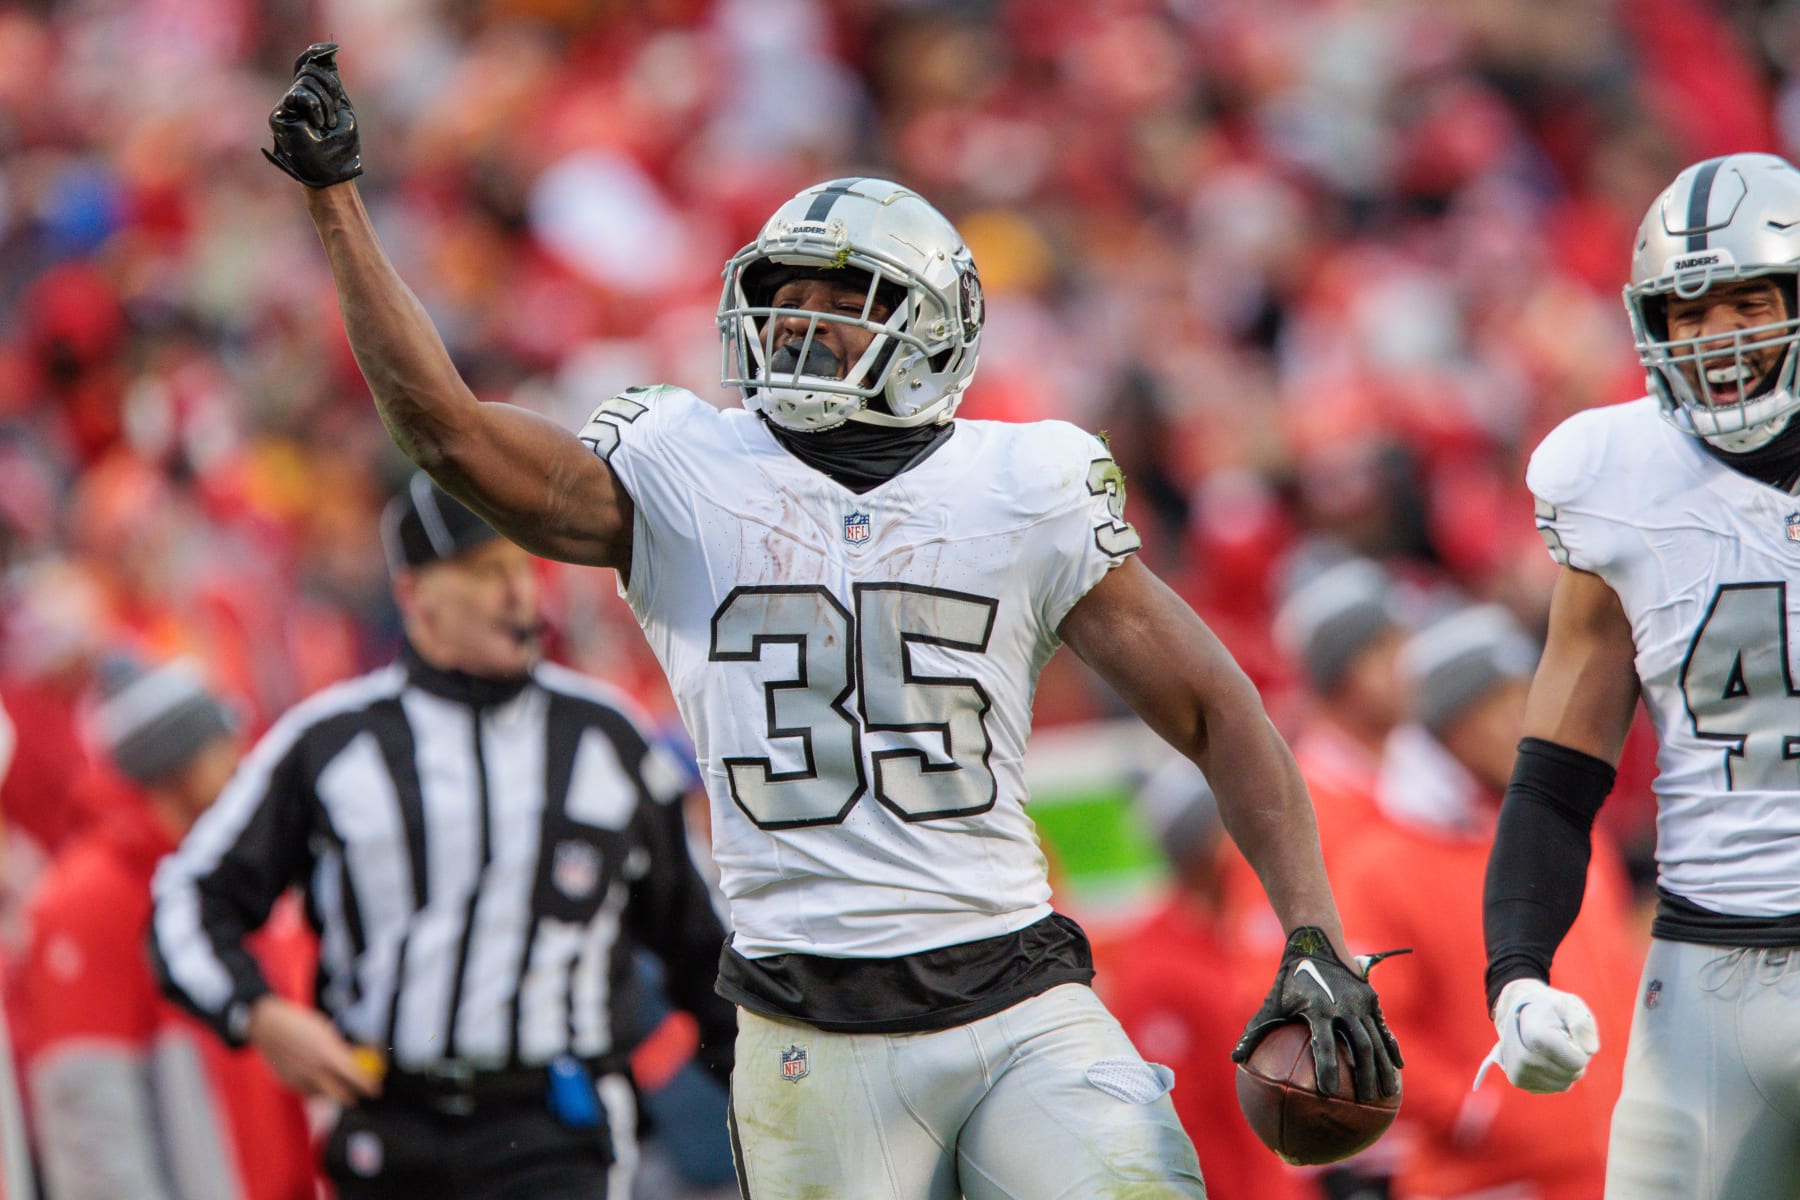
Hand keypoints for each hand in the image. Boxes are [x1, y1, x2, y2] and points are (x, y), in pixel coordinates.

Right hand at [246, 995, 380, 1104]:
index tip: (376, 1089)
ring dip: (329, 1089)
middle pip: (341, 1096)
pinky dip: (313, 1086)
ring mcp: (299, 1080)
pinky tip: (308, 1070)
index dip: (368, 1084)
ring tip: (325, 1071)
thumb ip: (341, 1050)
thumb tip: (360, 1061)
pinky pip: (307, 1092)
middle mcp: (314, 1070)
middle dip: (352, 1096)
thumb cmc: (302, 1025)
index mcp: (327, 1054)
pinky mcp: (288, 1085)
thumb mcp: (327, 1033)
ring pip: (323, 1095)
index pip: (354, 1075)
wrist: (268, 1026)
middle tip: (358, 1093)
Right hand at [264, 42, 362, 187]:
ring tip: (326, 125)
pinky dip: (314, 107)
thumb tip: (326, 52)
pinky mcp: (278, 115)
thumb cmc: (341, 147)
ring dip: (325, 102)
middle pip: (309, 70)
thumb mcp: (342, 108)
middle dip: (329, 88)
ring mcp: (286, 107)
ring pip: (305, 81)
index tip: (333, 47)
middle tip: (334, 115)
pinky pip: (298, 95)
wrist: (333, 171)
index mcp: (312, 97)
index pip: (308, 66)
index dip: (317, 53)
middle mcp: (296, 99)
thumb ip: (331, 82)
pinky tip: (317, 124)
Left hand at [1232, 926, 1405, 1101]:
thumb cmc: (1290, 978)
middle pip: (1359, 1046)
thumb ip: (1255, 1030)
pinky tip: (1398, 1069)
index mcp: (1316, 1008)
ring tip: (1385, 1094)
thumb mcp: (1272, 1001)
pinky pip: (1384, 1029)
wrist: (1316, 942)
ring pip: (1376, 1040)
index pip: (1323, 1044)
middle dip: (1364, 1075)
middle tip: (1364, 1101)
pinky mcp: (1371, 999)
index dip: (1325, 1068)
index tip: (1326, 1093)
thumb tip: (1234, 1058)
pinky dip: (1392, 1049)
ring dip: (1382, 1068)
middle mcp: (1342, 1006)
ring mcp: (1360, 1002)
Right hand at [1476, 978, 1597, 1093]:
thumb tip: (1590, 1050)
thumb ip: (1583, 1023)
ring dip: (1565, 1070)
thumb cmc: (1548, 1009)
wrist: (1517, 1012)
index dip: (1580, 1049)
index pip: (1578, 1062)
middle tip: (1561, 1042)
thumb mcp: (1568, 1004)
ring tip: (1553, 1050)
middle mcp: (1524, 1059)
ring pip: (1563, 1085)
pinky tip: (1544, 1059)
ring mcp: (1519, 1072)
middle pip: (1572, 1075)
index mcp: (1538, 1038)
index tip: (1568, 1036)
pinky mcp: (1517, 1080)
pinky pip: (1551, 1088)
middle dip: (1573, 1061)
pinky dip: (1554, 1076)